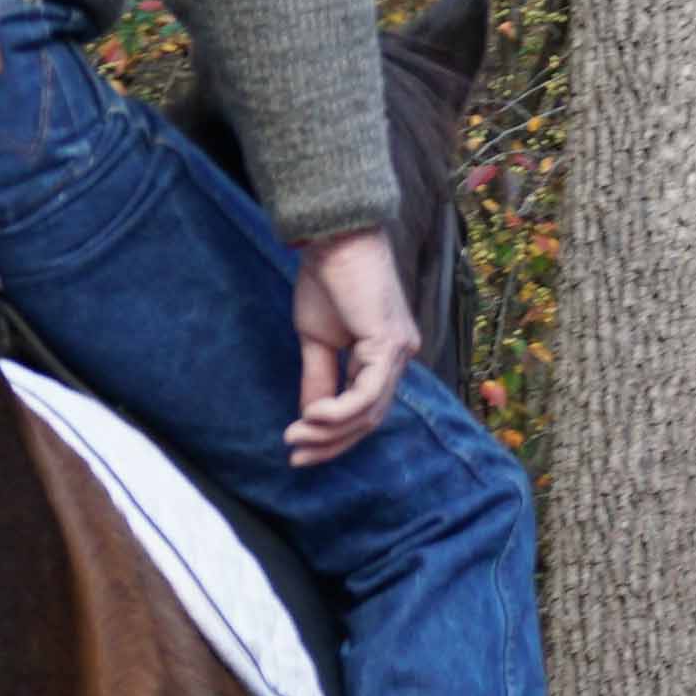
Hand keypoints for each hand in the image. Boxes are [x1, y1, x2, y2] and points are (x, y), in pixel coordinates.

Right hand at [290, 229, 420, 462]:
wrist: (334, 239)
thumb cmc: (327, 279)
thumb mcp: (317, 340)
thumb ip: (319, 379)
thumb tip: (310, 418)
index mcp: (386, 356)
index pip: (366, 410)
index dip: (335, 436)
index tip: (300, 449)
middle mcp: (400, 357)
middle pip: (370, 419)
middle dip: (331, 443)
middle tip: (296, 456)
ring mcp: (399, 351)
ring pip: (369, 412)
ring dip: (329, 432)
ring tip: (295, 437)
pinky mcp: (389, 344)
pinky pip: (366, 394)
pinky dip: (338, 412)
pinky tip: (311, 417)